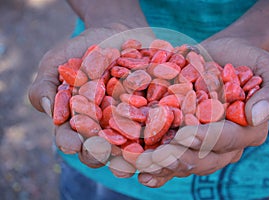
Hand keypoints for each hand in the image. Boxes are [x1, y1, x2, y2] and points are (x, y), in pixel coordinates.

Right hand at [28, 26, 153, 167]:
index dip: (69, 141)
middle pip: (99, 148)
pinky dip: (156, 129)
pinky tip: (160, 135)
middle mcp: (102, 127)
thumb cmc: (82, 49)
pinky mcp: (149, 113)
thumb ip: (45, 84)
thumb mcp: (56, 61)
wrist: (115, 34)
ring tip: (134, 156)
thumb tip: (46, 108)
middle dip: (100, 154)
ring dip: (130, 153)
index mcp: (77, 121)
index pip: (69, 137)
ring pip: (127, 144)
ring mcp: (127, 122)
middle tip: (104, 154)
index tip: (73, 143)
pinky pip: (154, 124)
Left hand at [135, 37, 268, 187]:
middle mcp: (225, 145)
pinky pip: (172, 158)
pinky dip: (158, 168)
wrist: (223, 56)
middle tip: (157, 155)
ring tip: (142, 165)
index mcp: (247, 131)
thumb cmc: (248, 61)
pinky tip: (142, 173)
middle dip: (180, 158)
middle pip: (204, 159)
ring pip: (185, 163)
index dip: (207, 139)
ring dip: (163, 166)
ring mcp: (204, 145)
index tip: (186, 135)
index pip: (228, 140)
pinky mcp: (185, 140)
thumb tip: (257, 116)